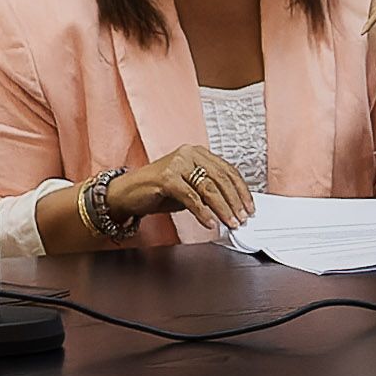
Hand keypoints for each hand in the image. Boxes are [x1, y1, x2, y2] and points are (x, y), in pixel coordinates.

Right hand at [103, 145, 259, 237]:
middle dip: (235, 201)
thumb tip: (233, 206)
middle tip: (242, 218)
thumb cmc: (158, 190)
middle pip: (221, 179)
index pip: (228, 170)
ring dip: (222, 209)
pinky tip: (209, 222)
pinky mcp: (166, 178)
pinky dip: (202, 212)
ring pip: (208, 188)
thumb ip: (209, 192)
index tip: (249, 206)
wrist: (126, 192)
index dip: (241, 190)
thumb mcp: (189, 188)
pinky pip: (191, 197)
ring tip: (230, 222)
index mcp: (198, 153)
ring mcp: (177, 164)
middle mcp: (189, 154)